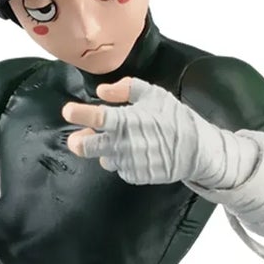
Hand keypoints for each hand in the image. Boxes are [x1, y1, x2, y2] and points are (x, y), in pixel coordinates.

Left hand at [62, 77, 253, 187]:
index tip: (68, 111)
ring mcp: (128, 162)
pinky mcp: (134, 176)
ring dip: (107, 150)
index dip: (78, 114)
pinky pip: (119, 168)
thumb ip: (125, 88)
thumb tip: (102, 90)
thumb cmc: (174, 118)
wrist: (196, 149)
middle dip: (78, 142)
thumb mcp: (154, 94)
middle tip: (78, 137)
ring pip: (104, 158)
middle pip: (87, 146)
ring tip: (124, 142)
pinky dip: (122, 161)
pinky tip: (136, 152)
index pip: (96, 117)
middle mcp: (123, 143)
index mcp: (126, 120)